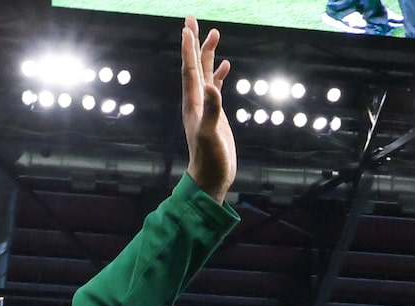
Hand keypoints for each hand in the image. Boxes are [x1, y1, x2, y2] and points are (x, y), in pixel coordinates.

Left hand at [183, 17, 234, 202]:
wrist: (211, 178)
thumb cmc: (209, 159)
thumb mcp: (210, 134)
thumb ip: (212, 110)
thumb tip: (212, 87)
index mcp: (193, 103)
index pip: (189, 69)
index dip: (189, 48)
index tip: (188, 27)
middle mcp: (197, 101)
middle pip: (194, 65)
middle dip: (194, 42)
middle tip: (192, 19)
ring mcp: (206, 107)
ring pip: (205, 73)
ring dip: (208, 54)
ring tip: (214, 34)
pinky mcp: (215, 114)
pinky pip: (216, 87)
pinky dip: (219, 74)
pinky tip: (226, 65)